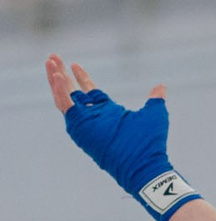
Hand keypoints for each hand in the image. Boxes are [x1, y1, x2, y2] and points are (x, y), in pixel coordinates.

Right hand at [47, 54, 201, 220]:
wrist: (144, 163)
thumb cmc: (150, 142)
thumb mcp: (154, 114)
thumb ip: (155, 98)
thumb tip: (161, 87)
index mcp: (107, 112)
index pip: (89, 91)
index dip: (81, 77)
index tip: (74, 64)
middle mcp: (92, 117)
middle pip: (71, 91)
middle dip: (61, 74)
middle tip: (52, 57)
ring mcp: (84, 122)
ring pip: (63, 97)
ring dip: (55, 79)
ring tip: (49, 61)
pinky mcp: (80, 126)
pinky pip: (65, 106)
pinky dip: (60, 91)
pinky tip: (57, 76)